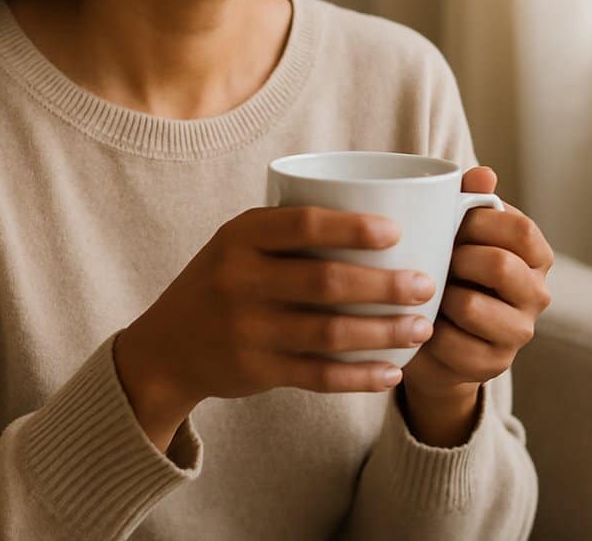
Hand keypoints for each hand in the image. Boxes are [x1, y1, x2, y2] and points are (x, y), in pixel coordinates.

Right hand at [114, 205, 435, 449]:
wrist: (166, 347)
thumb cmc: (224, 282)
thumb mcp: (239, 245)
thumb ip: (290, 232)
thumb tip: (383, 215)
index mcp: (240, 236)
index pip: (303, 224)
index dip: (352, 227)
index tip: (396, 232)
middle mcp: (239, 279)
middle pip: (325, 281)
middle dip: (384, 284)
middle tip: (426, 284)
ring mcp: (246, 329)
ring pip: (328, 331)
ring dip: (383, 331)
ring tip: (421, 328)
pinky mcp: (255, 370)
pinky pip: (318, 375)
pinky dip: (359, 375)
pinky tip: (392, 372)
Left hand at [400, 167, 554, 409]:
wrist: (433, 335)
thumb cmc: (446, 268)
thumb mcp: (455, 230)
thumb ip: (469, 199)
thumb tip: (483, 174)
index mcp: (535, 255)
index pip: (520, 230)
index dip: (478, 222)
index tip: (449, 223)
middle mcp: (537, 294)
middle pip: (501, 265)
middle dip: (457, 258)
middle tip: (436, 259)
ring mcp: (518, 333)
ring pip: (471, 306)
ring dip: (438, 297)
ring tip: (427, 292)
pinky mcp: (493, 365)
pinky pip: (451, 344)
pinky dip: (427, 331)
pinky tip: (422, 324)